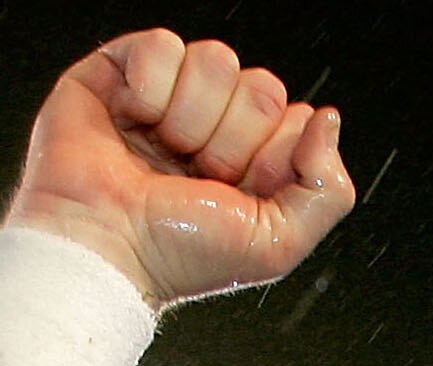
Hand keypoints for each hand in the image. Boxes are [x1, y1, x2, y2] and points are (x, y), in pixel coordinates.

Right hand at [6, 28, 354, 304]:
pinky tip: (132, 120)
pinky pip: (161, 44)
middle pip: (262, 86)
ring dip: (191, 117)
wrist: (104, 246)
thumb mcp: (279, 243)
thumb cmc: (178, 255)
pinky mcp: (119, 74)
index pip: (296, 118)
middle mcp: (215, 127)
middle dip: (233, 138)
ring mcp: (169, 98)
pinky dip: (149, 86)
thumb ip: (328, 189)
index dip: (273, 156)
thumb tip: (326, 119)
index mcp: (254, 162)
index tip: (238, 192)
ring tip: (163, 154)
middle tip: (197, 176)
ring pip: (216, 60)